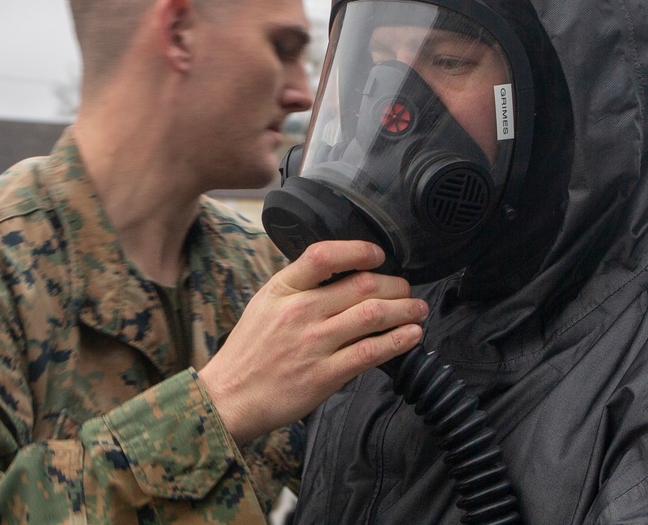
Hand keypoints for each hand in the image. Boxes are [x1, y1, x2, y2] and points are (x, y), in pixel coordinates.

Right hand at [198, 240, 426, 444]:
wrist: (229, 397)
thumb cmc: (250, 351)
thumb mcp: (265, 303)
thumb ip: (300, 286)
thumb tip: (344, 272)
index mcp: (283, 289)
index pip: (323, 255)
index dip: (358, 250)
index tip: (378, 255)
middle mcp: (300, 312)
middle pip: (361, 285)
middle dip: (395, 285)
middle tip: (407, 289)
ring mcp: (314, 344)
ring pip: (373, 315)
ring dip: (405, 309)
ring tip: (418, 309)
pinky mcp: (325, 375)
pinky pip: (371, 352)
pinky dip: (397, 341)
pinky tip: (411, 336)